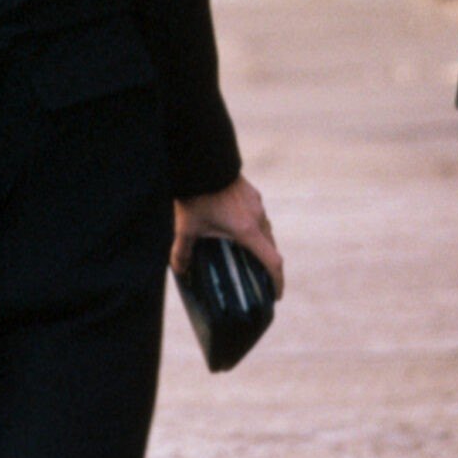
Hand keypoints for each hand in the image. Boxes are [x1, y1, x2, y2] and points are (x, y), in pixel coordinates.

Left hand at [172, 174, 283, 295]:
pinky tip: (238, 228)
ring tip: (248, 255)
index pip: (273, 262)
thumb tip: (180, 271)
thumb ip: (182, 252)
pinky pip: (258, 216)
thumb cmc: (196, 195)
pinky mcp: (252, 193)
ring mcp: (257, 204)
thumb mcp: (186, 227)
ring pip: (266, 230)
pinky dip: (254, 228)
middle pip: (271, 247)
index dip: (277, 281)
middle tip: (260, 280)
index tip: (276, 295)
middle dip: (268, 266)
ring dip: (261, 245)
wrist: (203, 162)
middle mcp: (258, 218)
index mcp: (247, 231)